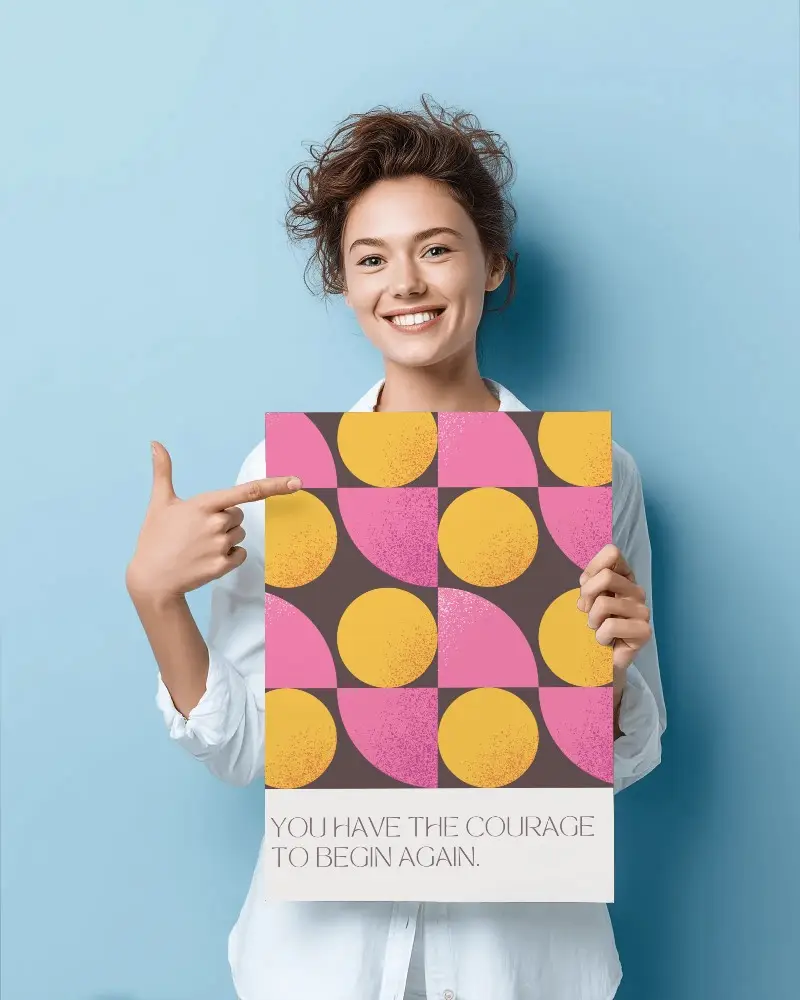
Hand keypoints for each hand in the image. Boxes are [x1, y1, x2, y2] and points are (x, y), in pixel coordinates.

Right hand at [126, 441, 300, 603]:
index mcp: (203, 504)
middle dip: (225, 519)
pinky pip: (241, 554)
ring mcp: (220, 546)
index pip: (247, 491)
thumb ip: (162, 471)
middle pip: (239, 515)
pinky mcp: (222, 566)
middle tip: (199, 530)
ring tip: (200, 545)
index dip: (275, 485)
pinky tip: (207, 558)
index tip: (297, 481)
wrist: (151, 579)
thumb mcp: (159, 502)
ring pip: (240, 534)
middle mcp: (215, 523)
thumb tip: (155, 443)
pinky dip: (229, 556)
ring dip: (227, 538)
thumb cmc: (155, 538)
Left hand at [577, 544, 651, 672]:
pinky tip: (606, 641)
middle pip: (606, 577)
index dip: (592, 569)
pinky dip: (600, 637)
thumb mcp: (585, 597)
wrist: (599, 658)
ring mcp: (642, 611)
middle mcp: (636, 591)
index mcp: (624, 577)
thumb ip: (588, 582)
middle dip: (587, 596)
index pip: (612, 552)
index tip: (586, 588)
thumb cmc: (591, 625)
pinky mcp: (644, 631)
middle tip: (588, 613)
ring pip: (604, 604)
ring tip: (597, 629)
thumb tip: (587, 581)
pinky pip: (610, 626)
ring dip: (592, 621)